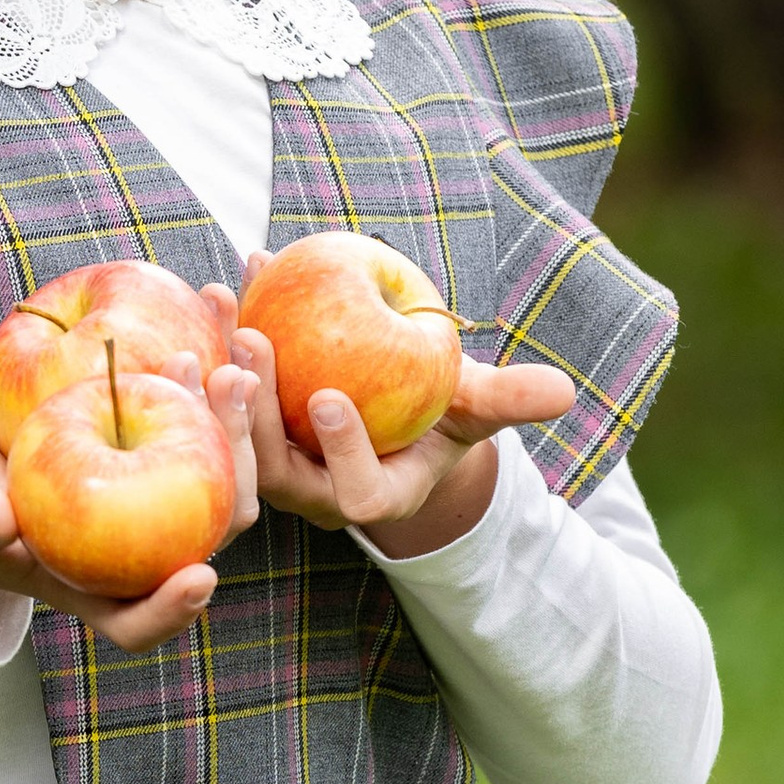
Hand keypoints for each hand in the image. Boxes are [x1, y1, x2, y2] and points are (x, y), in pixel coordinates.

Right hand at [0, 344, 260, 655]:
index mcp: (93, 589)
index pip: (141, 618)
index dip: (174, 608)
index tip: (199, 578)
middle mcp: (141, 552)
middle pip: (209, 531)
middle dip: (234, 468)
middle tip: (232, 396)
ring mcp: (159, 504)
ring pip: (220, 472)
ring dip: (237, 414)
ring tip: (235, 350)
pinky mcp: (162, 458)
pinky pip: (200, 419)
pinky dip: (213, 371)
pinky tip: (215, 307)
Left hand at [232, 264, 574, 559]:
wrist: (395, 410)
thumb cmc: (443, 409)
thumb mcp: (476, 404)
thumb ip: (510, 399)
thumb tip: (563, 392)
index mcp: (376, 495)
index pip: (355, 493)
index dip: (342, 452)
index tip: (327, 397)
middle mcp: (317, 494)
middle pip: (274, 471)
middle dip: (257, 412)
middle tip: (254, 340)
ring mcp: (275, 469)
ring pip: (234, 439)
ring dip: (224, 376)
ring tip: (230, 309)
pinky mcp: (246, 435)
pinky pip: (222, 399)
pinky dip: (220, 346)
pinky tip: (224, 288)